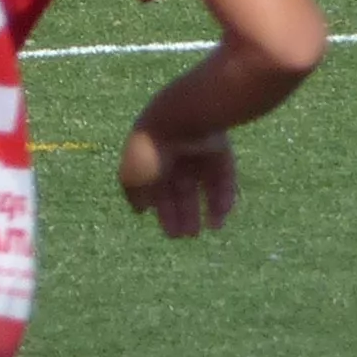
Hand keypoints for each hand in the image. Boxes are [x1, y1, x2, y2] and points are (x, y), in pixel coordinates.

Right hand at [118, 121, 237, 236]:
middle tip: (189, 235)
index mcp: (148, 160)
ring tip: (211, 229)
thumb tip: (140, 210)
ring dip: (207, 207)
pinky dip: (223, 194)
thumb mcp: (133, 177)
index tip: (171, 233)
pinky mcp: (219, 149)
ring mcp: (197, 152)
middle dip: (185, 213)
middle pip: (181, 190)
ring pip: (203, 185)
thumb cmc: (150, 151)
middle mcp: (173, 156)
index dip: (164, 212)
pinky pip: (223, 176)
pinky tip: (221, 214)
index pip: (157, 191)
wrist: (180, 121)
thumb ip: (135, 195)